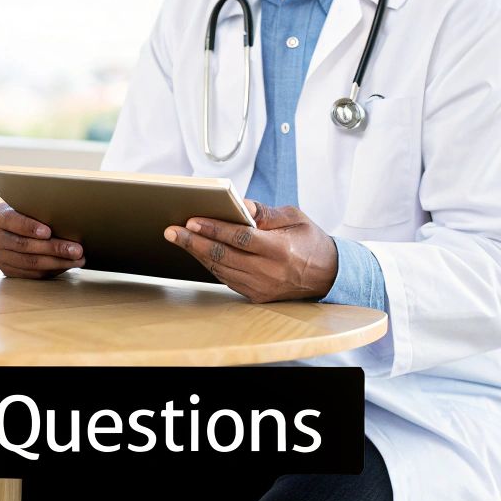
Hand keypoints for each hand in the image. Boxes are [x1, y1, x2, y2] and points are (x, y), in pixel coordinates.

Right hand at [0, 202, 83, 278]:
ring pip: (30, 262)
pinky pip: (31, 274)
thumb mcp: (29, 207)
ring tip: (77, 259)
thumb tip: (67, 221)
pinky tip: (68, 265)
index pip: (12, 221)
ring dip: (57, 262)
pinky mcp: (7, 270)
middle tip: (76, 249)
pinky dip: (52, 270)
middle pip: (24, 245)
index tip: (48, 231)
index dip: (29, 227)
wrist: (16, 228)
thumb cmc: (28, 213)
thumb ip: (40, 212)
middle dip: (53, 248)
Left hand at [163, 200, 337, 302]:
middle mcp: (268, 271)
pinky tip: (198, 253)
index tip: (191, 220)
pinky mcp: (256, 296)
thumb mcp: (294, 218)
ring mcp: (261, 287)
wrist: (329, 276)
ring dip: (197, 254)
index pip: (239, 237)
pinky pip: (227, 279)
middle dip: (193, 242)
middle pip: (222, 255)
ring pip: (220, 269)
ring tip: (178, 239)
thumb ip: (264, 212)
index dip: (213, 228)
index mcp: (279, 249)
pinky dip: (211, 265)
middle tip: (172, 231)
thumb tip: (238, 204)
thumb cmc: (310, 242)